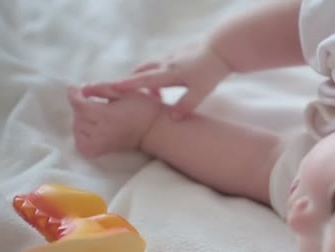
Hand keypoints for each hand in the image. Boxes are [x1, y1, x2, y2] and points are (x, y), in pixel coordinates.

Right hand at [82, 44, 230, 119]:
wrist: (223, 50)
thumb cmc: (212, 72)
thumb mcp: (200, 92)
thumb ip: (185, 106)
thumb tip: (171, 119)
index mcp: (169, 73)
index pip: (143, 80)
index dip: (127, 86)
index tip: (111, 88)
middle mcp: (167, 63)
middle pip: (142, 71)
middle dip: (132, 81)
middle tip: (129, 95)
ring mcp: (172, 57)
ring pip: (151, 67)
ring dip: (147, 79)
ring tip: (156, 96)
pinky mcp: (178, 54)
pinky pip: (161, 64)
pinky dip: (158, 74)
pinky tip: (169, 83)